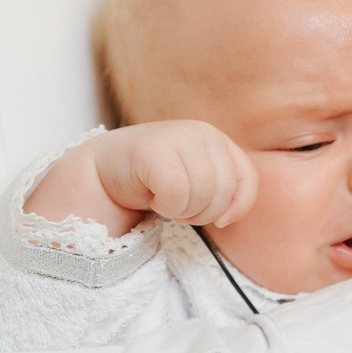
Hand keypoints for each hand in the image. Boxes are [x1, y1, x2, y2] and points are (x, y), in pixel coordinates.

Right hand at [25, 121, 257, 237]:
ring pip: (202, 193)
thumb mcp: (197, 182)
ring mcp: (178, 136)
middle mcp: (202, 132)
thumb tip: (228, 218)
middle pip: (223, 191)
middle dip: (203, 213)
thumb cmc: (155, 181)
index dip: (236, 207)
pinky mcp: (155, 148)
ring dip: (182, 211)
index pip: (247, 179)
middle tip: (179, 209)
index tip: (217, 220)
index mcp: (217, 140)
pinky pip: (177, 193)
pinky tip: (152, 197)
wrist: (104, 170)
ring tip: (164, 201)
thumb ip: (223, 192)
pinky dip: (166, 206)